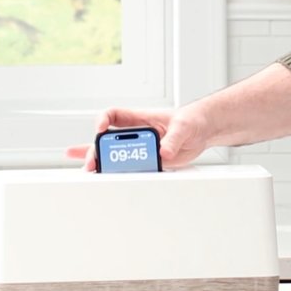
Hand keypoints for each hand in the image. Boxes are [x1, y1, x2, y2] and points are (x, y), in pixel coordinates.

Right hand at [64, 106, 210, 170]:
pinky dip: (116, 172)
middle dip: (97, 150)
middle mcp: (137, 133)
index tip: (101, 130)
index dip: (103, 121)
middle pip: (109, 139)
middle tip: (92, 162)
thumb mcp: (183, 126)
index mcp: (141, 118)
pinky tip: (102, 175)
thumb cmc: (192, 120)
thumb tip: (164, 152)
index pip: (114, 115)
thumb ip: (173, 139)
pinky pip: (130, 166)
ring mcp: (141, 148)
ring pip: (114, 154)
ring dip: (100, 161)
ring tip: (87, 169)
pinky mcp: (149, 160)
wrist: (203, 131)